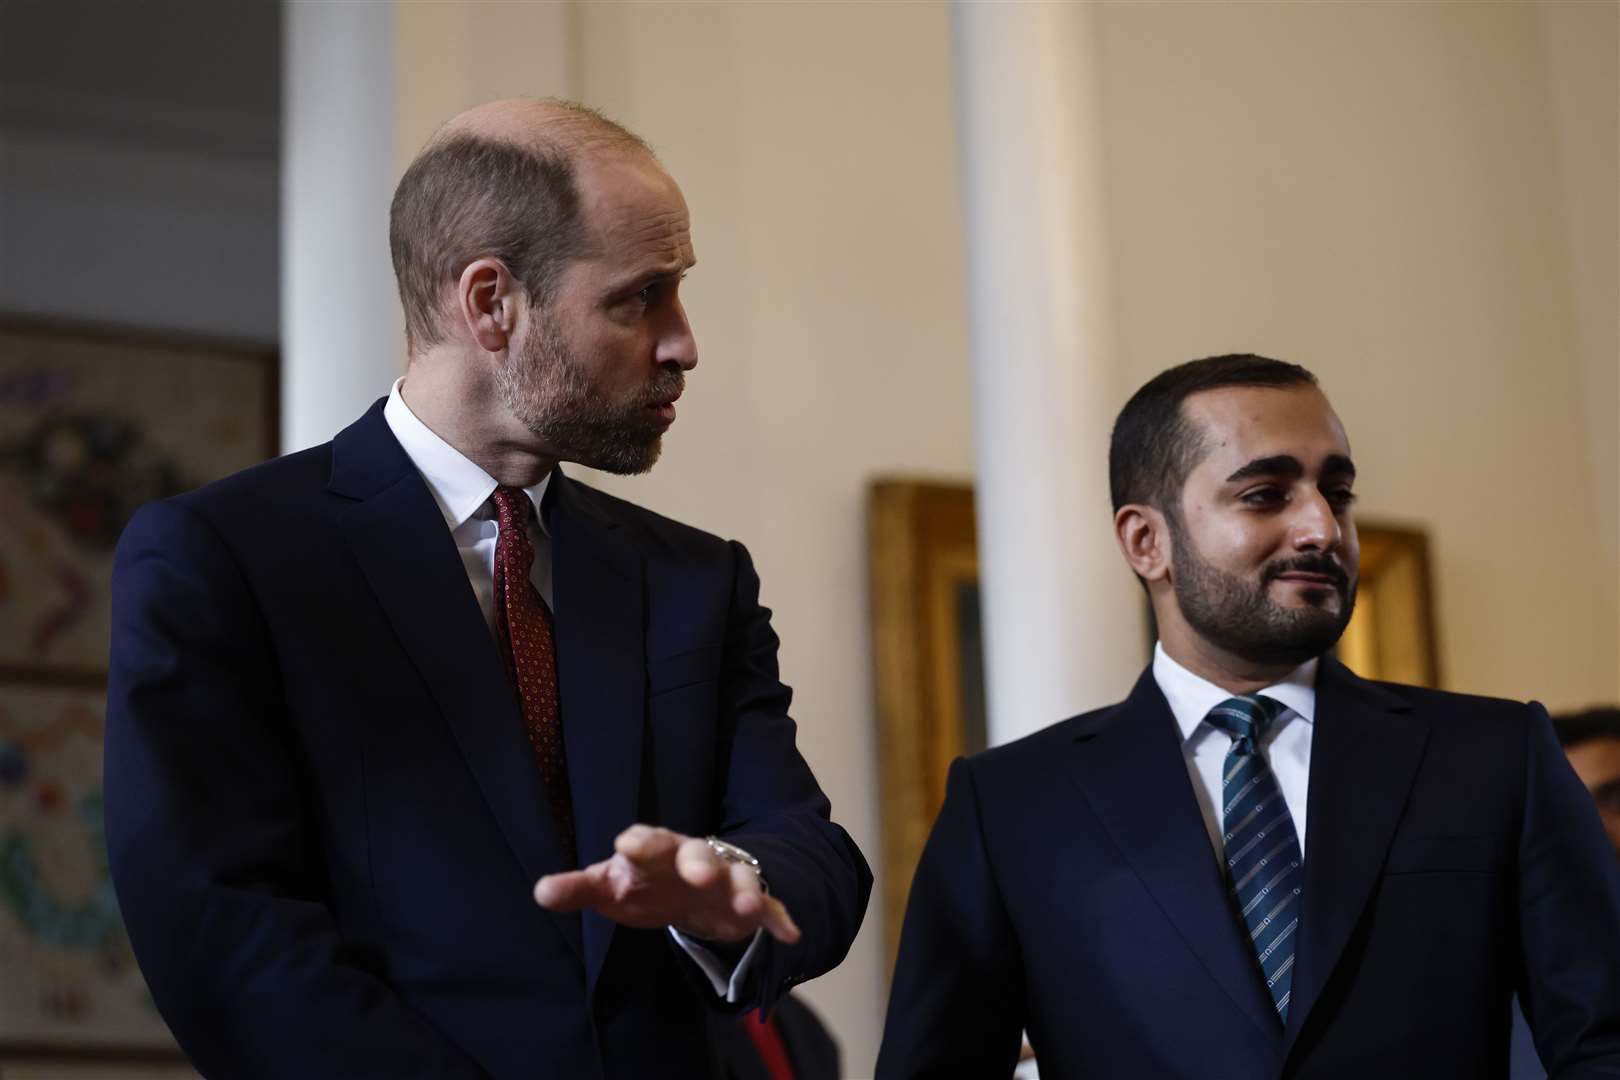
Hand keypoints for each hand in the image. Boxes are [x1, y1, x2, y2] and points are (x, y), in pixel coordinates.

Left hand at [533, 825, 800, 944]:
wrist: (690, 885)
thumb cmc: (645, 881)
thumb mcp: (611, 886)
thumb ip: (579, 888)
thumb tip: (539, 892)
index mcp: (656, 850)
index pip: (647, 840)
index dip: (639, 843)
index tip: (625, 847)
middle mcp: (693, 858)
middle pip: (699, 853)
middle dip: (700, 861)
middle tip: (697, 873)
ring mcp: (725, 878)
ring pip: (739, 875)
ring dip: (744, 888)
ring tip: (746, 905)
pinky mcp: (748, 902)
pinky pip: (769, 905)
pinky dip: (779, 917)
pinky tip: (790, 933)